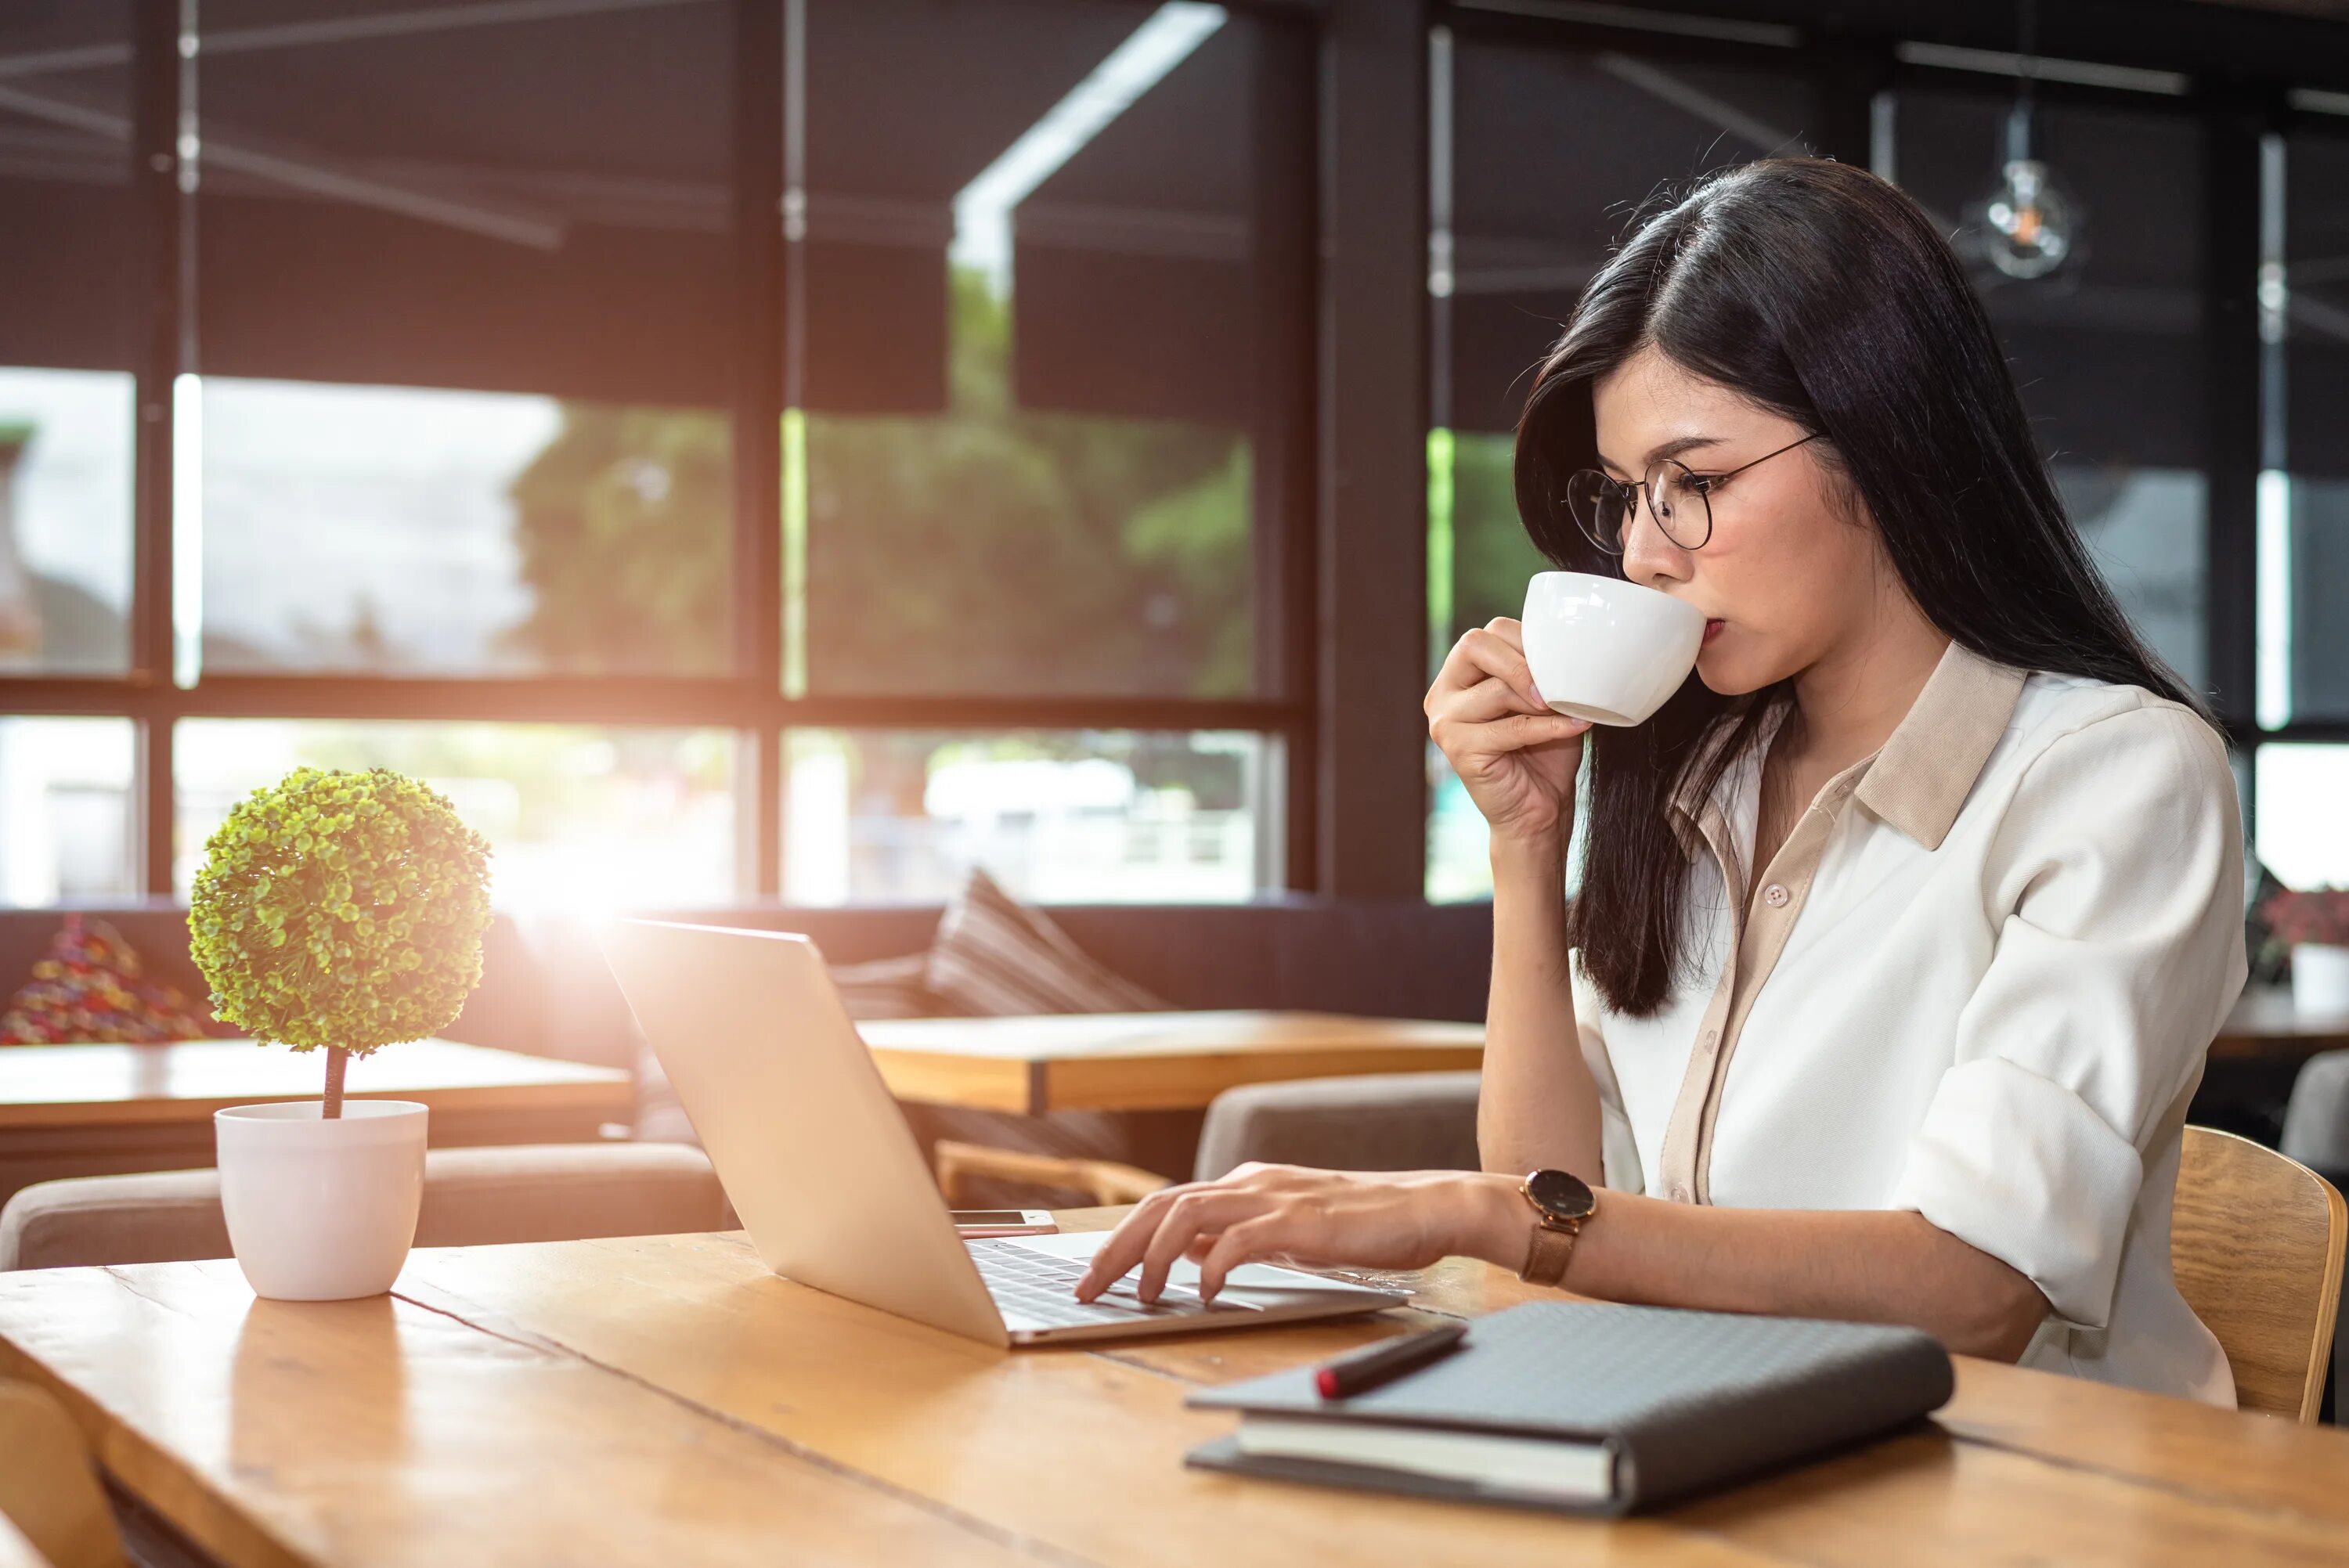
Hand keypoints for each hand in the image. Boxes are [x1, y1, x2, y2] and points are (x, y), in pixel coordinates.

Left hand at [1071, 1164, 1514, 1303]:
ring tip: (1139, 1296)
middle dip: (1115, 1248)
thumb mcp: (1287, 1230)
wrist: (1427, 1208)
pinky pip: (1238, 1239)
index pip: (1165, 1204)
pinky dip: (1212, 1265)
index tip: (1094, 1273)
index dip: (1122, 1238)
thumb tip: (1188, 1254)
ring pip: (1186, 1214)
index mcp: (1246, 1183)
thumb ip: (1239, 1235)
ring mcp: (1273, 1197)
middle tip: (1088, 1288)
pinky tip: (1205, 1293)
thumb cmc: (1365, 1224)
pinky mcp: (1299, 1220)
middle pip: (1160, 1206)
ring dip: (1152, 1256)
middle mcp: (1250, 1181)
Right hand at [1425, 618, 1588, 847]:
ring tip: (1566, 710)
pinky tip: (1576, 726)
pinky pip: (1510, 727)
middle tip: (1554, 687)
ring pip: (1496, 689)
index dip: (1527, 641)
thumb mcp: (1544, 700)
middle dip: (1523, 662)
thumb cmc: (1544, 752)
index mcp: (1459, 675)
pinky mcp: (1458, 750)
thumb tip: (1567, 647)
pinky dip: (1549, 727)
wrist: (1538, 809)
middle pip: (1475, 645)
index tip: (1558, 664)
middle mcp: (1443, 694)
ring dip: (1539, 700)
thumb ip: (1542, 671)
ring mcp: (1445, 722)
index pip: (1487, 633)